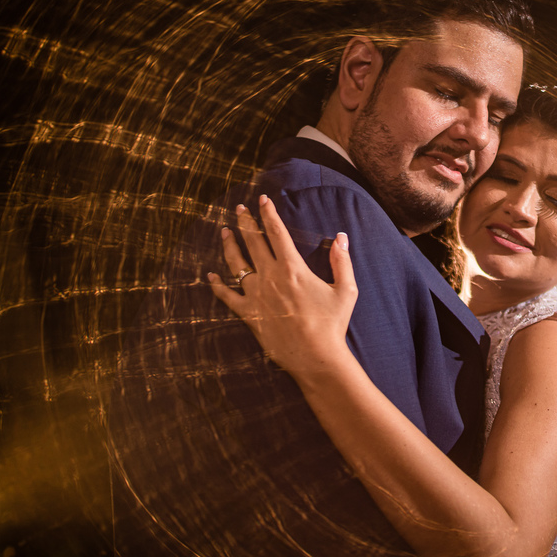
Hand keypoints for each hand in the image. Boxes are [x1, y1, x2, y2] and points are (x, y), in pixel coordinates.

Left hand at [208, 194, 356, 376]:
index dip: (268, 213)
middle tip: (239, 209)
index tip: (263, 199)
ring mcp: (256, 295)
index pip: (276, 232)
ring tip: (224, 232)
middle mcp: (270, 277)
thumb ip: (342, 260)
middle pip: (252, 242)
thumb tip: (340, 236)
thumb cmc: (332, 324)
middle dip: (244, 222)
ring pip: (236, 263)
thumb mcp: (346, 290)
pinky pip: (227, 296)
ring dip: (229, 245)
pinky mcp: (248, 314)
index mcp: (292, 268)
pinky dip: (217, 284)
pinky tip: (210, 275)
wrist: (315, 357)